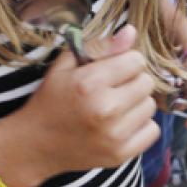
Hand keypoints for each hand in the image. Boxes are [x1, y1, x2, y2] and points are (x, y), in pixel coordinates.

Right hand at [16, 25, 158, 181]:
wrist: (34, 145)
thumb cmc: (52, 99)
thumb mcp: (67, 65)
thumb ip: (101, 46)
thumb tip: (132, 32)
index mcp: (90, 83)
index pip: (137, 60)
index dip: (126, 62)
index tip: (112, 71)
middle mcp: (105, 109)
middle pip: (147, 82)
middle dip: (133, 82)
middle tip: (113, 89)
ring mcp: (114, 135)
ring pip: (150, 105)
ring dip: (137, 104)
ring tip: (115, 107)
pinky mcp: (120, 155)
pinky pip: (152, 130)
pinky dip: (141, 126)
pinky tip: (122, 124)